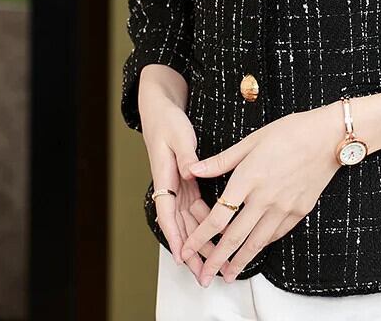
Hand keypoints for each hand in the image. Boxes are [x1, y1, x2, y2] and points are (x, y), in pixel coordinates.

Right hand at [138, 65, 229, 280]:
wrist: (162, 109)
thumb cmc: (168, 121)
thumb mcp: (179, 135)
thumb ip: (186, 156)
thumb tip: (192, 171)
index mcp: (164, 176)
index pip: (167, 213)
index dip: (175, 236)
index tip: (182, 256)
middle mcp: (170, 186)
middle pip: (179, 225)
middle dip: (190, 250)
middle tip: (202, 272)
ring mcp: (179, 185)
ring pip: (189, 220)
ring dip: (199, 240)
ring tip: (213, 260)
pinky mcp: (188, 181)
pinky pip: (196, 207)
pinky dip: (206, 221)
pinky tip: (218, 233)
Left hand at [179, 102, 343, 285]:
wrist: (329, 136)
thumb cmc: (291, 131)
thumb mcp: (252, 139)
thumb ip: (222, 160)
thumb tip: (193, 169)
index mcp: (248, 178)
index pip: (218, 216)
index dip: (199, 237)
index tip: (186, 250)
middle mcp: (264, 197)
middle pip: (235, 237)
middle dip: (216, 259)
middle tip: (204, 276)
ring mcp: (284, 207)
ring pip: (257, 242)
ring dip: (240, 261)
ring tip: (228, 274)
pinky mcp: (300, 210)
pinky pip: (277, 234)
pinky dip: (263, 244)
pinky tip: (255, 249)